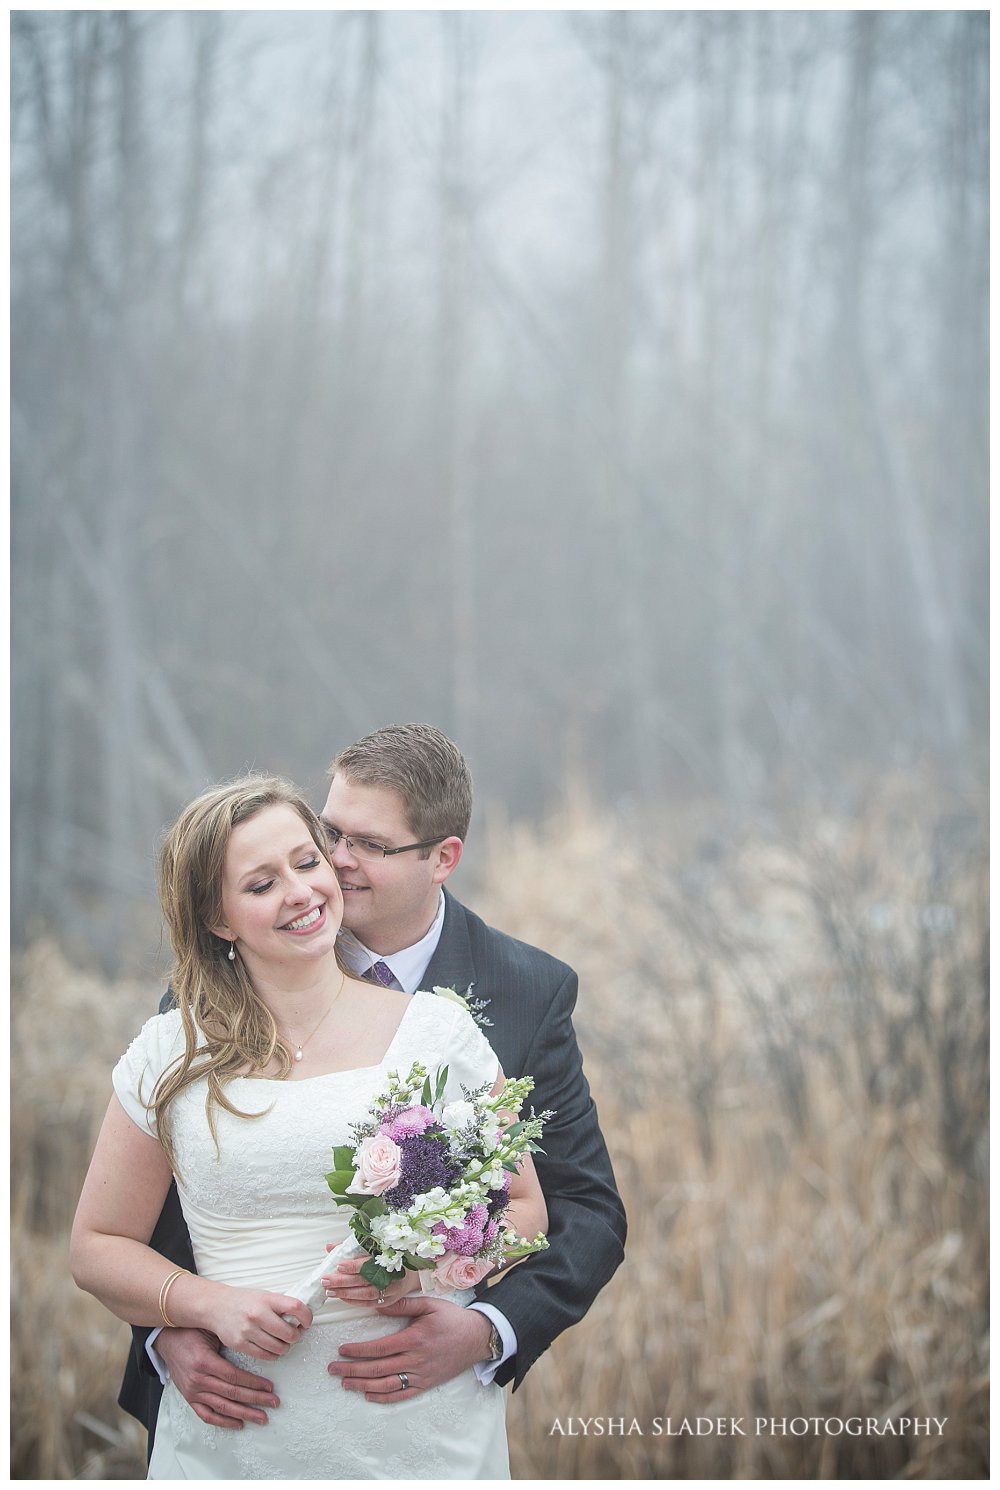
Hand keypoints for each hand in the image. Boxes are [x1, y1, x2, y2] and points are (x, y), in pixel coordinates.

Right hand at [155, 1328, 279, 1429]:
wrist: (166, 1340)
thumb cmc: (191, 1332)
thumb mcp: (210, 1331)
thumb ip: (229, 1339)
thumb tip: (258, 1342)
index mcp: (205, 1362)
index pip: (234, 1377)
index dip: (254, 1383)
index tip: (270, 1387)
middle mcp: (198, 1380)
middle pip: (232, 1394)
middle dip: (256, 1399)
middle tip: (274, 1402)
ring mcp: (192, 1392)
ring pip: (222, 1407)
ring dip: (244, 1414)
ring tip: (262, 1417)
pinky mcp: (189, 1398)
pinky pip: (206, 1415)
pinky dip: (223, 1421)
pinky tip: (238, 1423)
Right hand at [208, 1287, 311, 1360]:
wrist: (216, 1305)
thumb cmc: (242, 1300)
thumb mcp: (264, 1295)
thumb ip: (281, 1304)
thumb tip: (302, 1314)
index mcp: (267, 1299)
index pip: (296, 1307)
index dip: (307, 1316)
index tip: (307, 1320)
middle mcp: (258, 1314)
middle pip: (289, 1333)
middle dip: (296, 1336)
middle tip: (295, 1333)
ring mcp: (248, 1331)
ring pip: (278, 1348)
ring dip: (285, 1347)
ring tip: (283, 1342)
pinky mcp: (240, 1344)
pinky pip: (265, 1355)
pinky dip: (273, 1354)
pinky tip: (272, 1348)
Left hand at [321, 1254, 420, 1307]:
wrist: (410, 1273)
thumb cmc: (389, 1258)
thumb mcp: (372, 1248)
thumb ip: (350, 1247)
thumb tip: (330, 1247)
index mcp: (388, 1257)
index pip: (368, 1263)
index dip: (353, 1265)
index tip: (338, 1265)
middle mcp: (390, 1274)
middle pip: (364, 1280)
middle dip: (342, 1281)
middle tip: (326, 1280)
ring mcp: (391, 1289)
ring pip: (366, 1294)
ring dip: (346, 1293)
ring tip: (330, 1291)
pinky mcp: (389, 1300)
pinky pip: (370, 1303)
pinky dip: (354, 1301)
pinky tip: (343, 1298)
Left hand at [328, 1295, 492, 1402]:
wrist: (477, 1338)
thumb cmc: (452, 1318)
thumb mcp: (429, 1304)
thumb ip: (402, 1305)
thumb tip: (377, 1306)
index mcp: (414, 1338)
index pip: (379, 1348)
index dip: (358, 1351)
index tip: (341, 1350)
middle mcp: (415, 1360)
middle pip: (377, 1368)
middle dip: (352, 1370)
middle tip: (332, 1370)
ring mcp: (420, 1375)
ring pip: (386, 1384)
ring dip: (362, 1386)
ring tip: (345, 1384)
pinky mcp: (426, 1384)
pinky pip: (401, 1394)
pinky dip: (383, 1397)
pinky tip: (369, 1395)